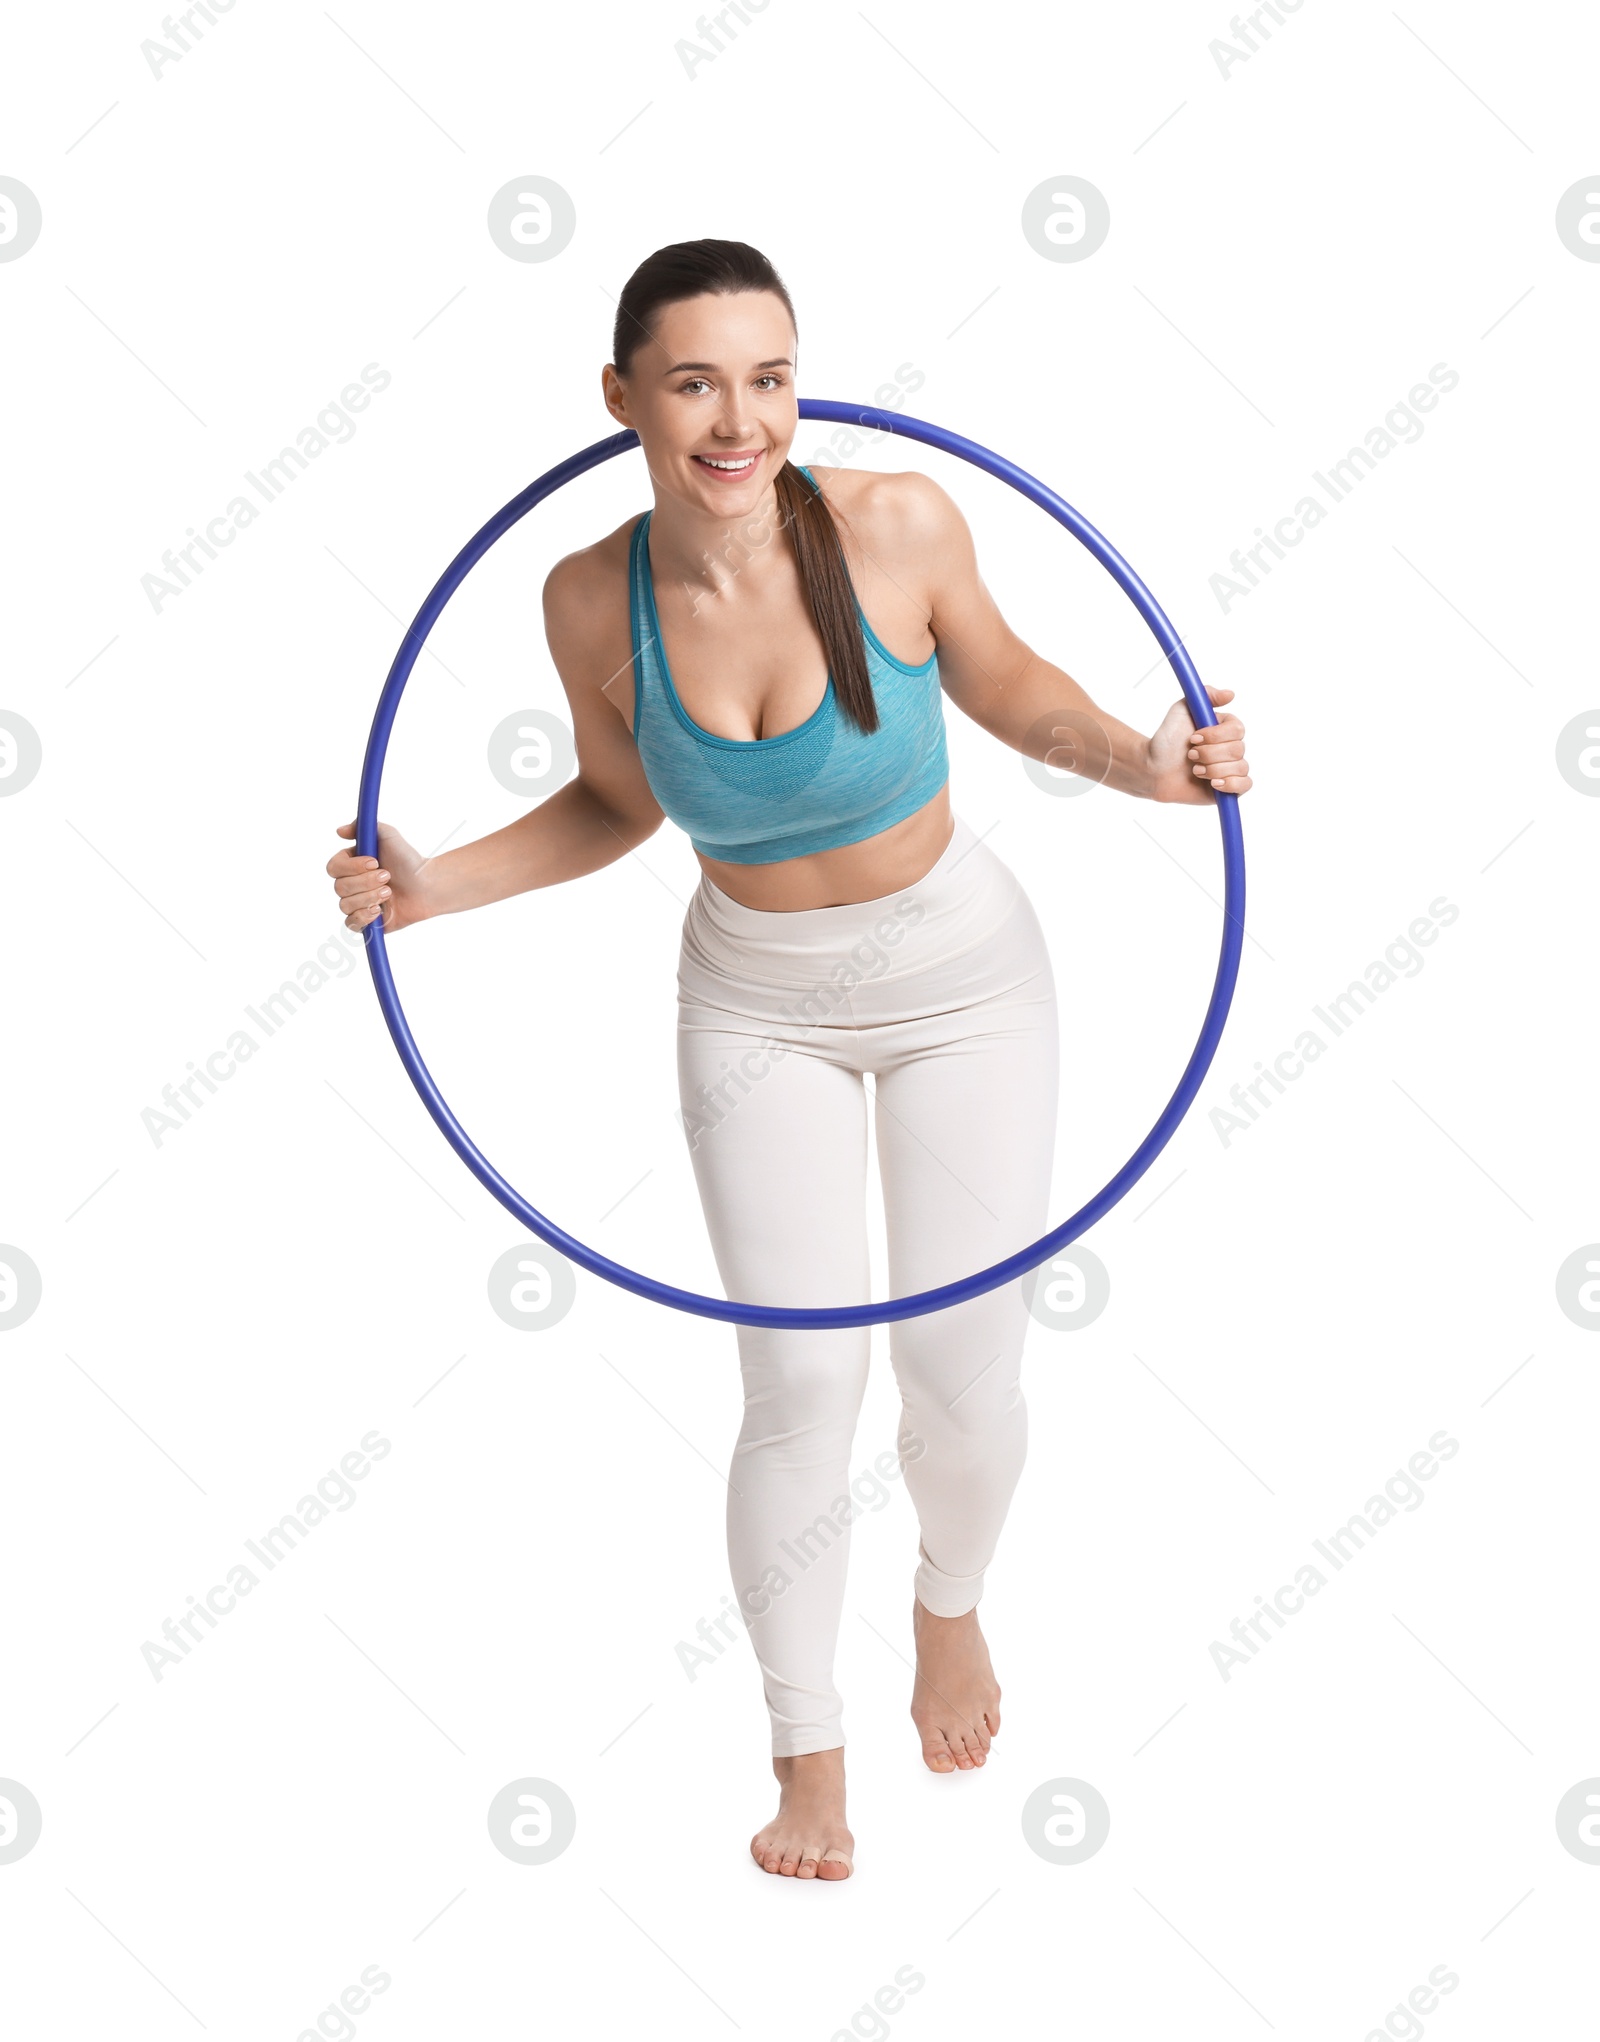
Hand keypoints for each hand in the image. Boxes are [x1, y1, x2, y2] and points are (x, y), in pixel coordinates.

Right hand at [326, 819, 429, 932]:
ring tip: (389, 892)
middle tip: (388, 877)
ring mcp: (357, 903)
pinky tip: (379, 910)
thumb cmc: (408, 860)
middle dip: (366, 882)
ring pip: (345, 905)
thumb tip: (339, 831)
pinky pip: (351, 923)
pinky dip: (364, 917)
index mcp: (351, 864)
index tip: (374, 862)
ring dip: (369, 897)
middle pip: (340, 887)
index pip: (333, 867)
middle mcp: (350, 883)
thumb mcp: (387, 835)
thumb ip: (362, 827)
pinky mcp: (366, 921)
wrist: (427, 885)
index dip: (352, 867)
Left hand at [1147, 685, 1251, 802]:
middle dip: (1209, 754)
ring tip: (1194, 770)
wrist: (1153, 768)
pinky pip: (1245, 785)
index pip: (1237, 730)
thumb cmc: (1167, 740)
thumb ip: (1206, 695)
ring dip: (1212, 769)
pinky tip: (1213, 784)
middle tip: (1190, 755)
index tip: (1193, 738)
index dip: (1215, 736)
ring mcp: (1231, 768)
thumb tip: (1231, 694)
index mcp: (1225, 728)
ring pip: (1239, 768)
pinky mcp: (1228, 788)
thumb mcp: (1182, 709)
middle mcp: (1231, 747)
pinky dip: (1231, 784)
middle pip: (1237, 750)